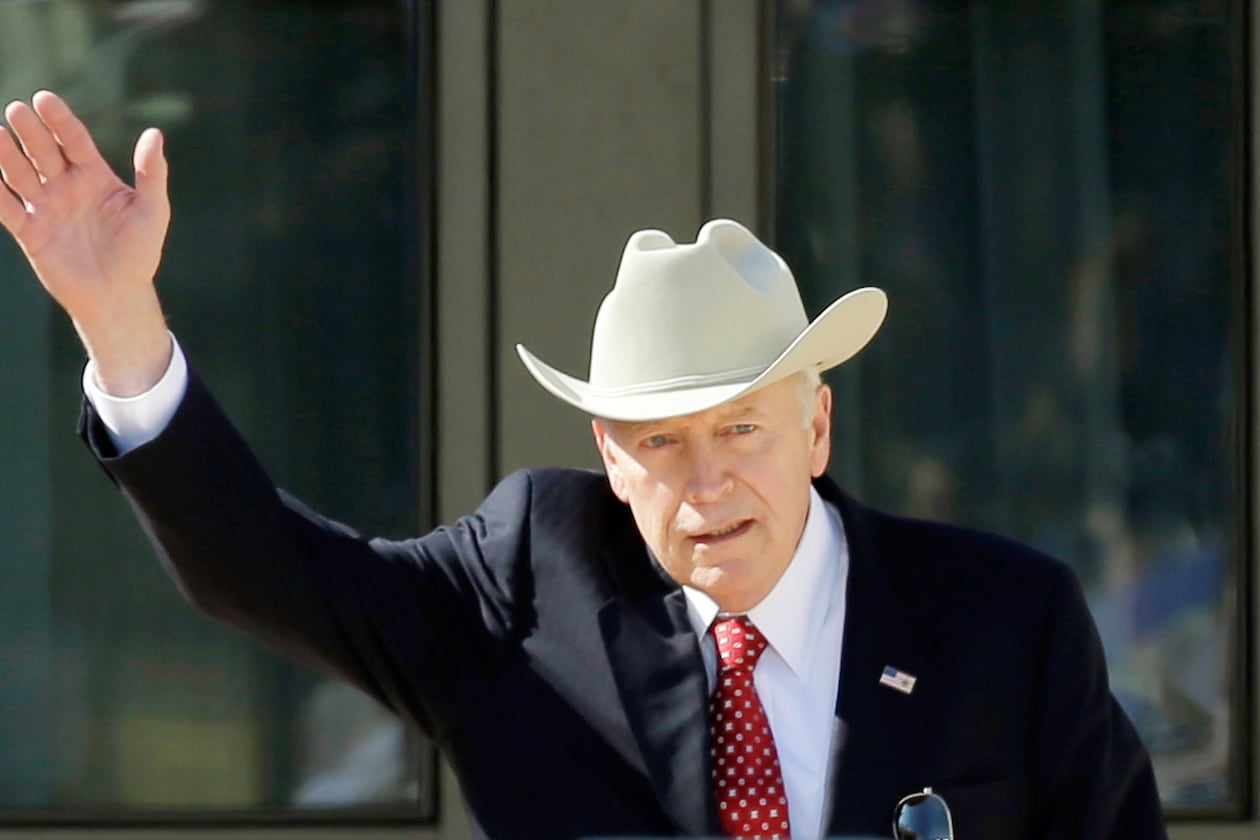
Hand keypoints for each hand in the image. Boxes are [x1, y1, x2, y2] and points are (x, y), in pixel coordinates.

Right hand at [0, 90, 171, 394]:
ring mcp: (46, 208)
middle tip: (18, 111)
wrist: (118, 296)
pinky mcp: (30, 232)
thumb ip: (151, 173)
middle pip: (44, 152)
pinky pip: (6, 209)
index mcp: (94, 177)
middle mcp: (66, 187)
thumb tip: (154, 133)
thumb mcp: (152, 211)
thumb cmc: (139, 252)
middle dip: (31, 132)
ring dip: (6, 156)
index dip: (60, 121)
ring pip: (20, 175)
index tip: (44, 99)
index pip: (74, 141)